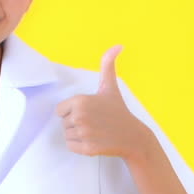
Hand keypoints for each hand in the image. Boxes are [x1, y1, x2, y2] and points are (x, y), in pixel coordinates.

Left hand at [55, 45, 151, 160]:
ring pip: (67, 135)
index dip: (72, 111)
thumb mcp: (111, 86)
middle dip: (76, 123)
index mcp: (80, 101)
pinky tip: (93, 140)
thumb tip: (118, 45)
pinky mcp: (87, 148)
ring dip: (77, 135)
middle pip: (63, 123)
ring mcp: (84, 134)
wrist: (132, 136)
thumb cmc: (118, 110)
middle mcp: (80, 117)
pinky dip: (79, 146)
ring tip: (94, 131)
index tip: (88, 111)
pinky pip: (71, 146)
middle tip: (94, 122)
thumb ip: (108, 64)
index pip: (60, 110)